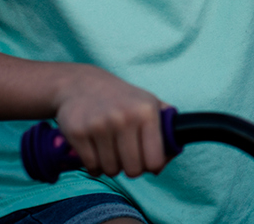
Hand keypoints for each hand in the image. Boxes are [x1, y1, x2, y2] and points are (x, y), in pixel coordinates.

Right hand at [53, 65, 169, 177]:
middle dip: (131, 168)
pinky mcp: (78, 132)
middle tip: (127, 156)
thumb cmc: (122, 98)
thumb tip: (174, 150)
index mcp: (146, 111)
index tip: (147, 160)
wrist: (82, 84)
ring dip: (111, 166)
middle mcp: (125, 118)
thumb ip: (166, 125)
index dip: (152, 166)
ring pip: (111, 170)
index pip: (155, 160)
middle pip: (133, 170)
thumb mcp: (149, 102)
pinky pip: (91, 166)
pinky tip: (96, 151)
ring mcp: (100, 125)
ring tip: (111, 150)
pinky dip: (94, 165)